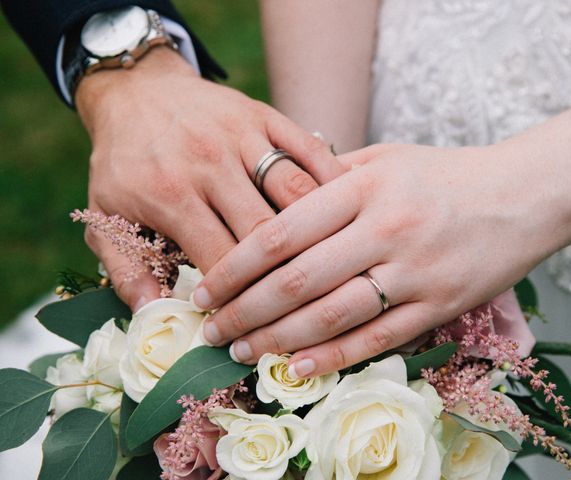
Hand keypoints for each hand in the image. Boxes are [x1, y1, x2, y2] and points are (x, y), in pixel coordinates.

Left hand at [75, 47, 342, 310]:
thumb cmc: (124, 161)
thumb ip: (125, 270)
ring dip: (319, 230)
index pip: (222, 259)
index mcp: (170, 193)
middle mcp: (211, 163)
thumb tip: (152, 316)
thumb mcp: (104, 215)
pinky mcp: (266, 116)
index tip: (255, 316)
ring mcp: (243, 135)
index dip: (242, 296)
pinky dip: (333, 182)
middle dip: (284, 273)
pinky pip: (311, 150)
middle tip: (297, 301)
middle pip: (266, 231)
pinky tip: (346, 212)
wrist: (134, 91)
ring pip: (297, 191)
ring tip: (332, 263)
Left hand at [192, 143, 565, 376]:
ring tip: (240, 350)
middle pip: (296, 281)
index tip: (203, 289)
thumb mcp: (385, 158)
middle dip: (243, 311)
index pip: (280, 233)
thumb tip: (274, 194)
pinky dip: (332, 358)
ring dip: (277, 340)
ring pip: (331, 316)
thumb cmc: (444, 175)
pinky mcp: (439, 306)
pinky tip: (296, 368)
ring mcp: (415, 271)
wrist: (523, 195)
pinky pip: (376, 339)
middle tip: (210, 329)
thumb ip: (329, 176)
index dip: (233, 267)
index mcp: (365, 187)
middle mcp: (386, 229)